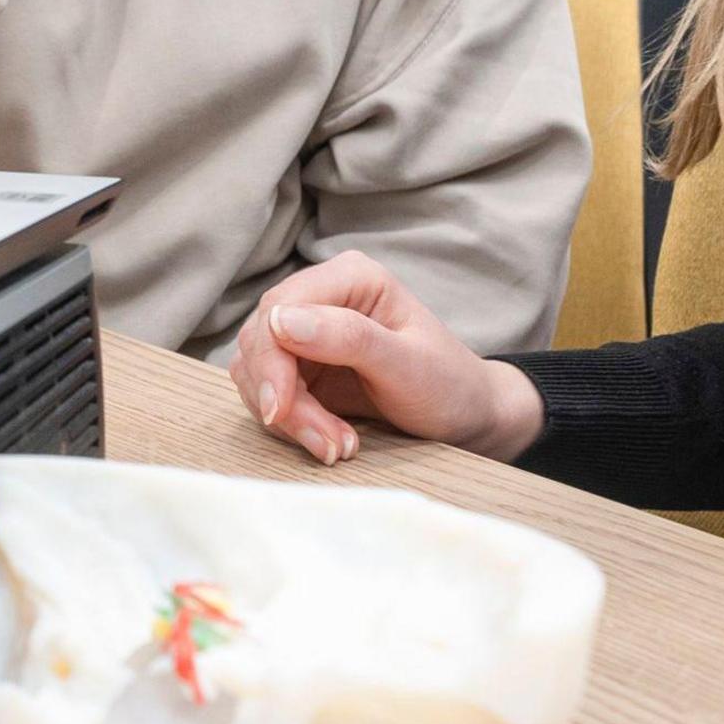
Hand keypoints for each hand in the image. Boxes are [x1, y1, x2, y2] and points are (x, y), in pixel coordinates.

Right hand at [227, 251, 544, 465]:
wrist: (465, 418)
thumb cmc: (448, 385)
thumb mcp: (407, 364)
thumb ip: (348, 337)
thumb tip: (279, 320)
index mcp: (351, 277)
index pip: (280, 309)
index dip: (271, 362)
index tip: (279, 412)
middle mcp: (322, 296)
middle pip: (262, 341)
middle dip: (284, 400)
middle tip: (327, 444)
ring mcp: (307, 332)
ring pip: (257, 370)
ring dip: (288, 417)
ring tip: (336, 446)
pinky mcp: (300, 367)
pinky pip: (268, 391)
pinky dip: (290, 422)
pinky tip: (328, 439)